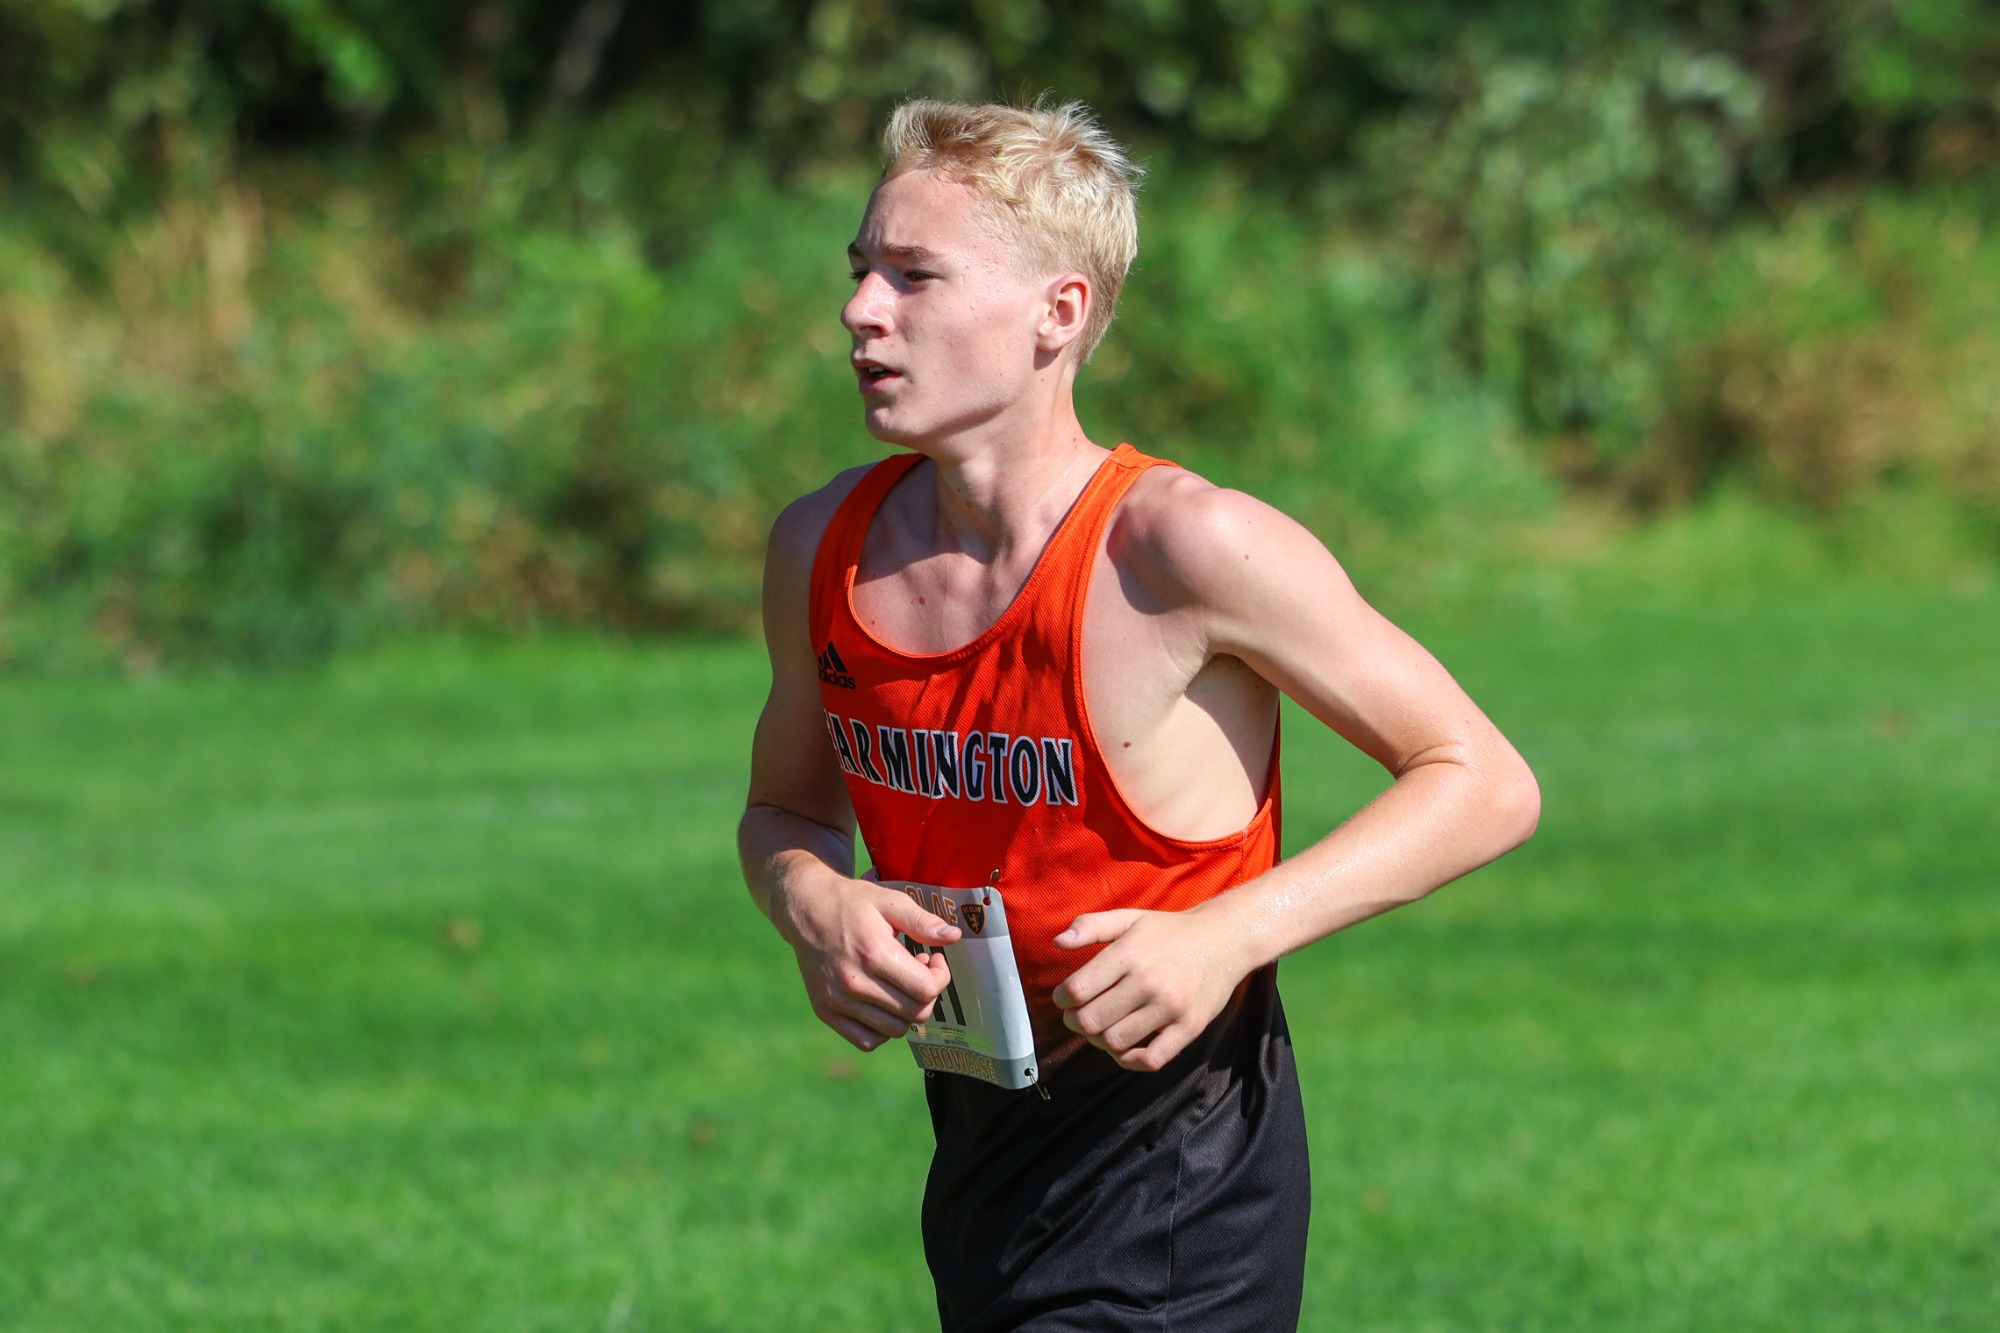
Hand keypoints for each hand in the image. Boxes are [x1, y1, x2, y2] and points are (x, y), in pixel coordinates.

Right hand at [781, 876, 959, 1051]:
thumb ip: (923, 922)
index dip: (940, 977)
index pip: (926, 990)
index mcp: (874, 954)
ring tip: (898, 984)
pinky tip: (883, 1004)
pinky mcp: (825, 1010)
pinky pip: (867, 1041)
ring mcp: (837, 1000)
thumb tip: (954, 938)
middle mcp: (854, 983)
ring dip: (907, 1011)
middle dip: (927, 994)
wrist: (805, 908)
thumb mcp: (889, 902)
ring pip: (894, 1030)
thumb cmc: (852, 902)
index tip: (933, 959)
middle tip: (917, 970)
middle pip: (914, 1013)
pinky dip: (883, 1029)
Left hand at [1051, 904, 1252, 1071]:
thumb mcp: (1129, 918)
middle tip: (1078, 1016)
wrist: (1225, 940)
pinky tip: (1124, 1048)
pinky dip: (1129, 1060)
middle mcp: (1149, 981)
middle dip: (1075, 1022)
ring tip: (1101, 1028)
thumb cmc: (1169, 931)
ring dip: (1099, 1040)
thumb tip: (1058, 943)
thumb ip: (1091, 926)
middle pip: (1091, 1021)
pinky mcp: (1189, 1028)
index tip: (1064, 997)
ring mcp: (1171, 1007)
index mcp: (1130, 953)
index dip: (1061, 998)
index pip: (1077, 989)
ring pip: (1115, 1042)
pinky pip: (1151, 1060)